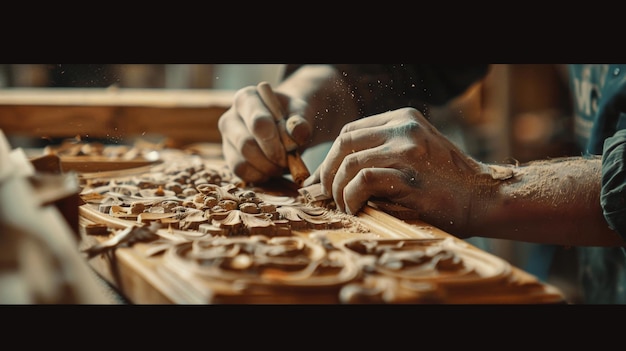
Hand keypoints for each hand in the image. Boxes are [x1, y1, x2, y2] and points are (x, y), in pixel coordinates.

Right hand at [218, 85, 310, 183]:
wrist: (288, 125)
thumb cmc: (293, 116)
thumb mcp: (302, 113)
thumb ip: (301, 121)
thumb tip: (296, 133)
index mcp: (247, 98)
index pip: (257, 123)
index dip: (275, 142)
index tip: (290, 150)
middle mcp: (230, 117)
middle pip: (245, 145)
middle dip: (271, 158)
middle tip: (288, 161)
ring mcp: (227, 139)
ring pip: (241, 162)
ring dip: (267, 170)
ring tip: (282, 164)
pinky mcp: (229, 157)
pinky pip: (240, 173)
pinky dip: (260, 177)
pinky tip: (272, 170)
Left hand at [307, 107, 488, 231]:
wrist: (485, 198)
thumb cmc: (447, 184)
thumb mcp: (416, 155)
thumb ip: (381, 156)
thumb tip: (330, 178)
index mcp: (403, 119)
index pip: (350, 132)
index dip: (332, 158)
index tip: (325, 180)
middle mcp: (403, 128)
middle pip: (344, 143)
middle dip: (328, 173)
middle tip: (327, 196)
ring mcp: (407, 149)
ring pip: (350, 163)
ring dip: (338, 190)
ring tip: (344, 207)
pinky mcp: (409, 174)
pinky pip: (362, 180)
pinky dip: (350, 197)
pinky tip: (356, 209)